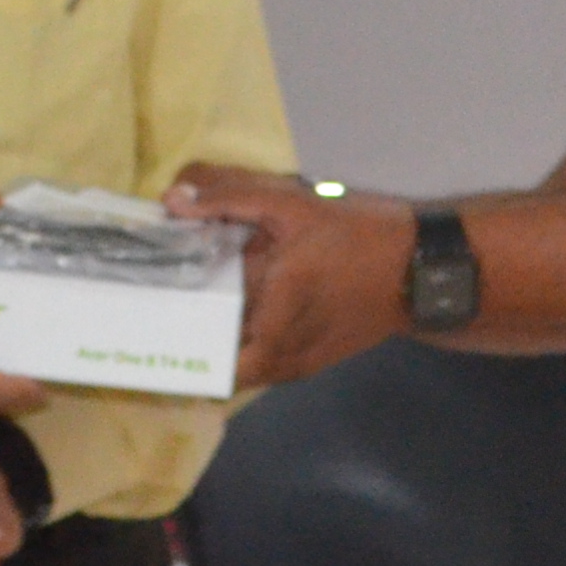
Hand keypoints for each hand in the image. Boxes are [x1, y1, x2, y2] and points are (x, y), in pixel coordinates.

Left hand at [172, 174, 414, 387]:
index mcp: (270, 332)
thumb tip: (172, 203)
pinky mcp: (308, 360)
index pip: (205, 364)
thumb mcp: (293, 207)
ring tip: (179, 304)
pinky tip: (228, 301)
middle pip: (214, 366)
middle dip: (185, 340)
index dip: (172, 347)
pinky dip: (239, 336)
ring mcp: (295, 366)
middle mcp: (279, 361)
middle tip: (151, 307)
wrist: (422, 271)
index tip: (142, 321)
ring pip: (236, 364)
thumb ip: (230, 199)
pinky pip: (260, 357)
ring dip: (211, 339)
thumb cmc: (359, 240)